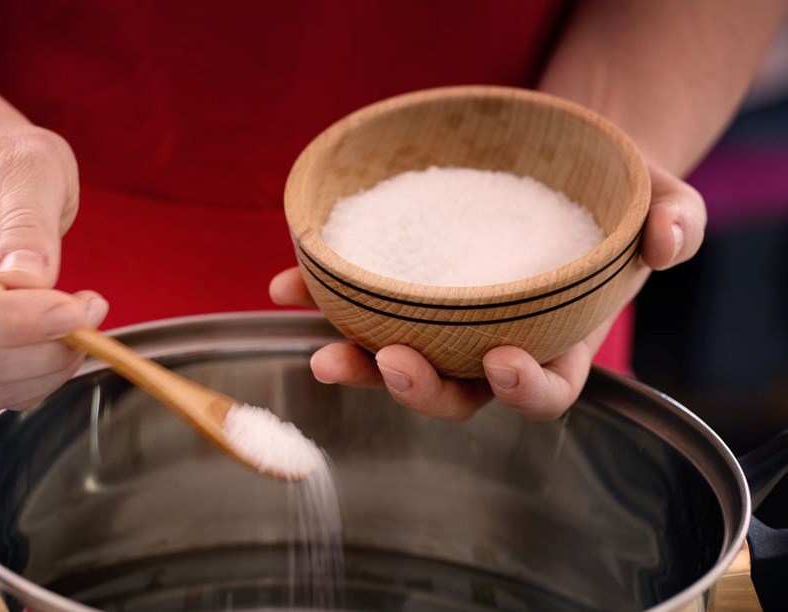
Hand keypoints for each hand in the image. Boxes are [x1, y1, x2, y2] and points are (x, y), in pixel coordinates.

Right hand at [0, 124, 107, 411]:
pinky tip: (64, 340)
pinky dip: (41, 380)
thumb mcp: (29, 163)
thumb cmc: (5, 163)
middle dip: (43, 347)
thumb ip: (27, 219)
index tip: (73, 310)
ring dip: (47, 368)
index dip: (9, 320)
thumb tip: (29, 281)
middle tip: (92, 308)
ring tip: (82, 320)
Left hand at [270, 162, 705, 420]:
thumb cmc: (615, 193)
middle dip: (420, 389)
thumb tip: (665, 239)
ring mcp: (444, 323)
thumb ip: (676, 219)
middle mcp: (495, 344)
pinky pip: (361, 306)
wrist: (560, 162)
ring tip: (321, 347)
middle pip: (455, 394)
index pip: (544, 392)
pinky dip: (321, 300)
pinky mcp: (405, 291)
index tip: (500, 363)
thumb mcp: (662, 196)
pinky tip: (285, 286)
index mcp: (559, 340)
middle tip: (390, 361)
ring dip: (357, 364)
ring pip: (397, 363)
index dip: (522, 391)